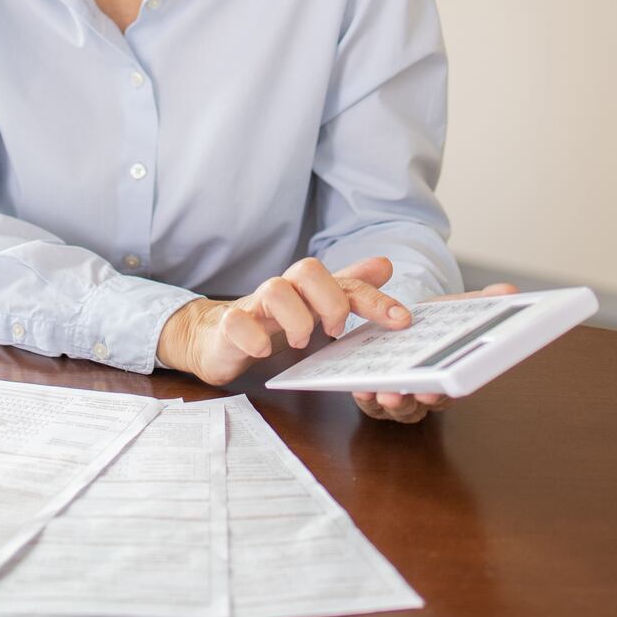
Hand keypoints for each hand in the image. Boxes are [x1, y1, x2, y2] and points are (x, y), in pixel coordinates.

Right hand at [158, 257, 409, 386]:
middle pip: (307, 269)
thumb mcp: (314, 306)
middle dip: (330, 300)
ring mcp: (253, 306)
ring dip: (295, 319)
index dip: (375, 298)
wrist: (215, 335)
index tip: (401, 320)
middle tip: (335, 331)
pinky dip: (253, 338)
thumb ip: (347, 287)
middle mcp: (282, 290)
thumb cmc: (270, 322)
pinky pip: (236, 321)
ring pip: (274, 289)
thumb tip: (385, 264)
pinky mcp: (227, 325)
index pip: (345, 282)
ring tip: (302, 344)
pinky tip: (262, 352)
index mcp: (306, 289)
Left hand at [353, 283, 519, 423]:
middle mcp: (423, 392)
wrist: (392, 323)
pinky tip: (361, 388)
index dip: (447, 390)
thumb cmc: (426, 322)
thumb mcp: (452, 309)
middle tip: (418, 392)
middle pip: (425, 405)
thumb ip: (478, 302)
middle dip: (420, 400)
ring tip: (385, 393)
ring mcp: (398, 398)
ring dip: (393, 403)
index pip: (451, 389)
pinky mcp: (373, 398)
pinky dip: (366, 399)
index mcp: (446, 374)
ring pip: (398, 410)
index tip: (440, 386)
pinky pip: (370, 406)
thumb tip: (509, 290)